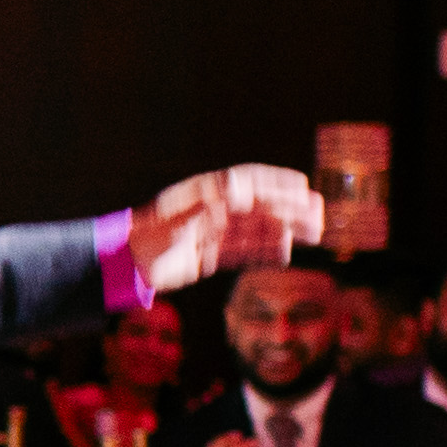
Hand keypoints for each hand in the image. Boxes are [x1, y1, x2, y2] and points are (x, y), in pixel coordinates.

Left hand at [126, 166, 323, 291]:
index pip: (248, 182)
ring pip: (257, 229)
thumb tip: (239, 188)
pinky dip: (266, 250)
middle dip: (290, 208)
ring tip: (313, 233)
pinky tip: (286, 251)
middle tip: (319, 212)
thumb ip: (210, 203)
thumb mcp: (178, 217)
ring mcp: (213, 232)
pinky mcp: (210, 255)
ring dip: (285, 229)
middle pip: (258, 206)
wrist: (127, 265)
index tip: (302, 185)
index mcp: (205, 194)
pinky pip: (245, 250)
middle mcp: (212, 210)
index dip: (276, 182)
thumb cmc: (148, 235)